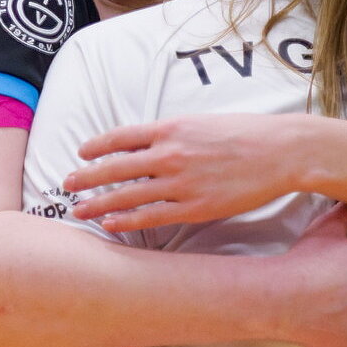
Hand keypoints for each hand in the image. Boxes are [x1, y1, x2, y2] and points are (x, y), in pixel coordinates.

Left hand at [67, 114, 306, 231]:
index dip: (96, 146)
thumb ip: (173, 133)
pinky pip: (151, 216)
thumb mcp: (202, 122)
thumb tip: (147, 144)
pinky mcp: (194, 207)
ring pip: (127, 195)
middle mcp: (170, 154)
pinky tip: (110, 224)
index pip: (120, 137)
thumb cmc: (246, 133)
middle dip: (86, 177)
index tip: (81, 154)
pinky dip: (126, 221)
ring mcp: (180, 183)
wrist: (280, 151)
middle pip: (115, 168)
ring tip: (77, 209)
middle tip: (66, 185)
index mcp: (171, 127)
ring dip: (98, 203)